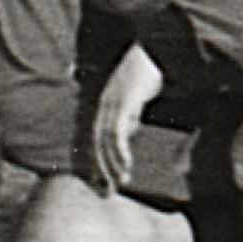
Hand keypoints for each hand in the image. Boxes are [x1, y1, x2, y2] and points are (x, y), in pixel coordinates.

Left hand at [85, 43, 164, 199]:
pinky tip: (126, 166)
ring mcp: (109, 103)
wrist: (152, 49)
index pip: (90, 140)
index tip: (98, 184)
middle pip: (93, 145)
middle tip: (106, 192)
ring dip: (111, 166)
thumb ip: (129, 113)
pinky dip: (119, 152)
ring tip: (120, 183)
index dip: (93, 162)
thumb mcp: (134, 97)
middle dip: (99, 171)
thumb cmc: (144, 71)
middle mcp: (100, 105)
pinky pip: (116, 133)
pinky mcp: (121, 102)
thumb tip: (130, 131)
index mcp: (100, 105)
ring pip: (103, 143)